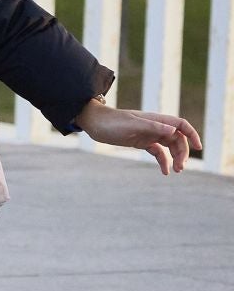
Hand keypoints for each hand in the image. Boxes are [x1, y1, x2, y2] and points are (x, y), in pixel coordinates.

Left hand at [75, 100, 201, 173]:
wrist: (93, 122)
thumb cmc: (112, 121)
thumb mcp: (132, 125)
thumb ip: (153, 127)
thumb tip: (174, 131)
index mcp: (155, 119)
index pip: (181, 124)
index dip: (191, 134)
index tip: (198, 147)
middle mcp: (155, 126)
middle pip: (177, 139)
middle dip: (182, 153)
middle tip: (180, 168)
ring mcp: (148, 134)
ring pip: (169, 146)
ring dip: (175, 158)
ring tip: (176, 171)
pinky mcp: (141, 141)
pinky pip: (157, 151)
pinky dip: (163, 161)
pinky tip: (165, 171)